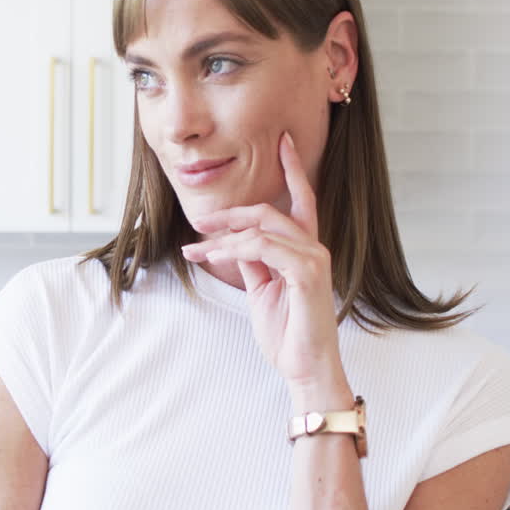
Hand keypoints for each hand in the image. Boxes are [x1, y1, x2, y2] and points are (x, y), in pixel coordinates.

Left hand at [181, 131, 346, 396]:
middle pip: (269, 211)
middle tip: (197, 222)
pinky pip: (264, 248)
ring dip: (223, 238)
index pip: (302, 200)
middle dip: (229, 214)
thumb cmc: (287, 334)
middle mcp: (314, 248)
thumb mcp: (262, 291)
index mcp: (305, 250)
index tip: (283, 141)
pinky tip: (215, 257)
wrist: (304, 368)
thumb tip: (234, 244)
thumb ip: (253, 263)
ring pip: (261, 229)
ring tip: (196, 250)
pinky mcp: (307, 274)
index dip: (293, 169)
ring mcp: (313, 259)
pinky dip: (235, 250)